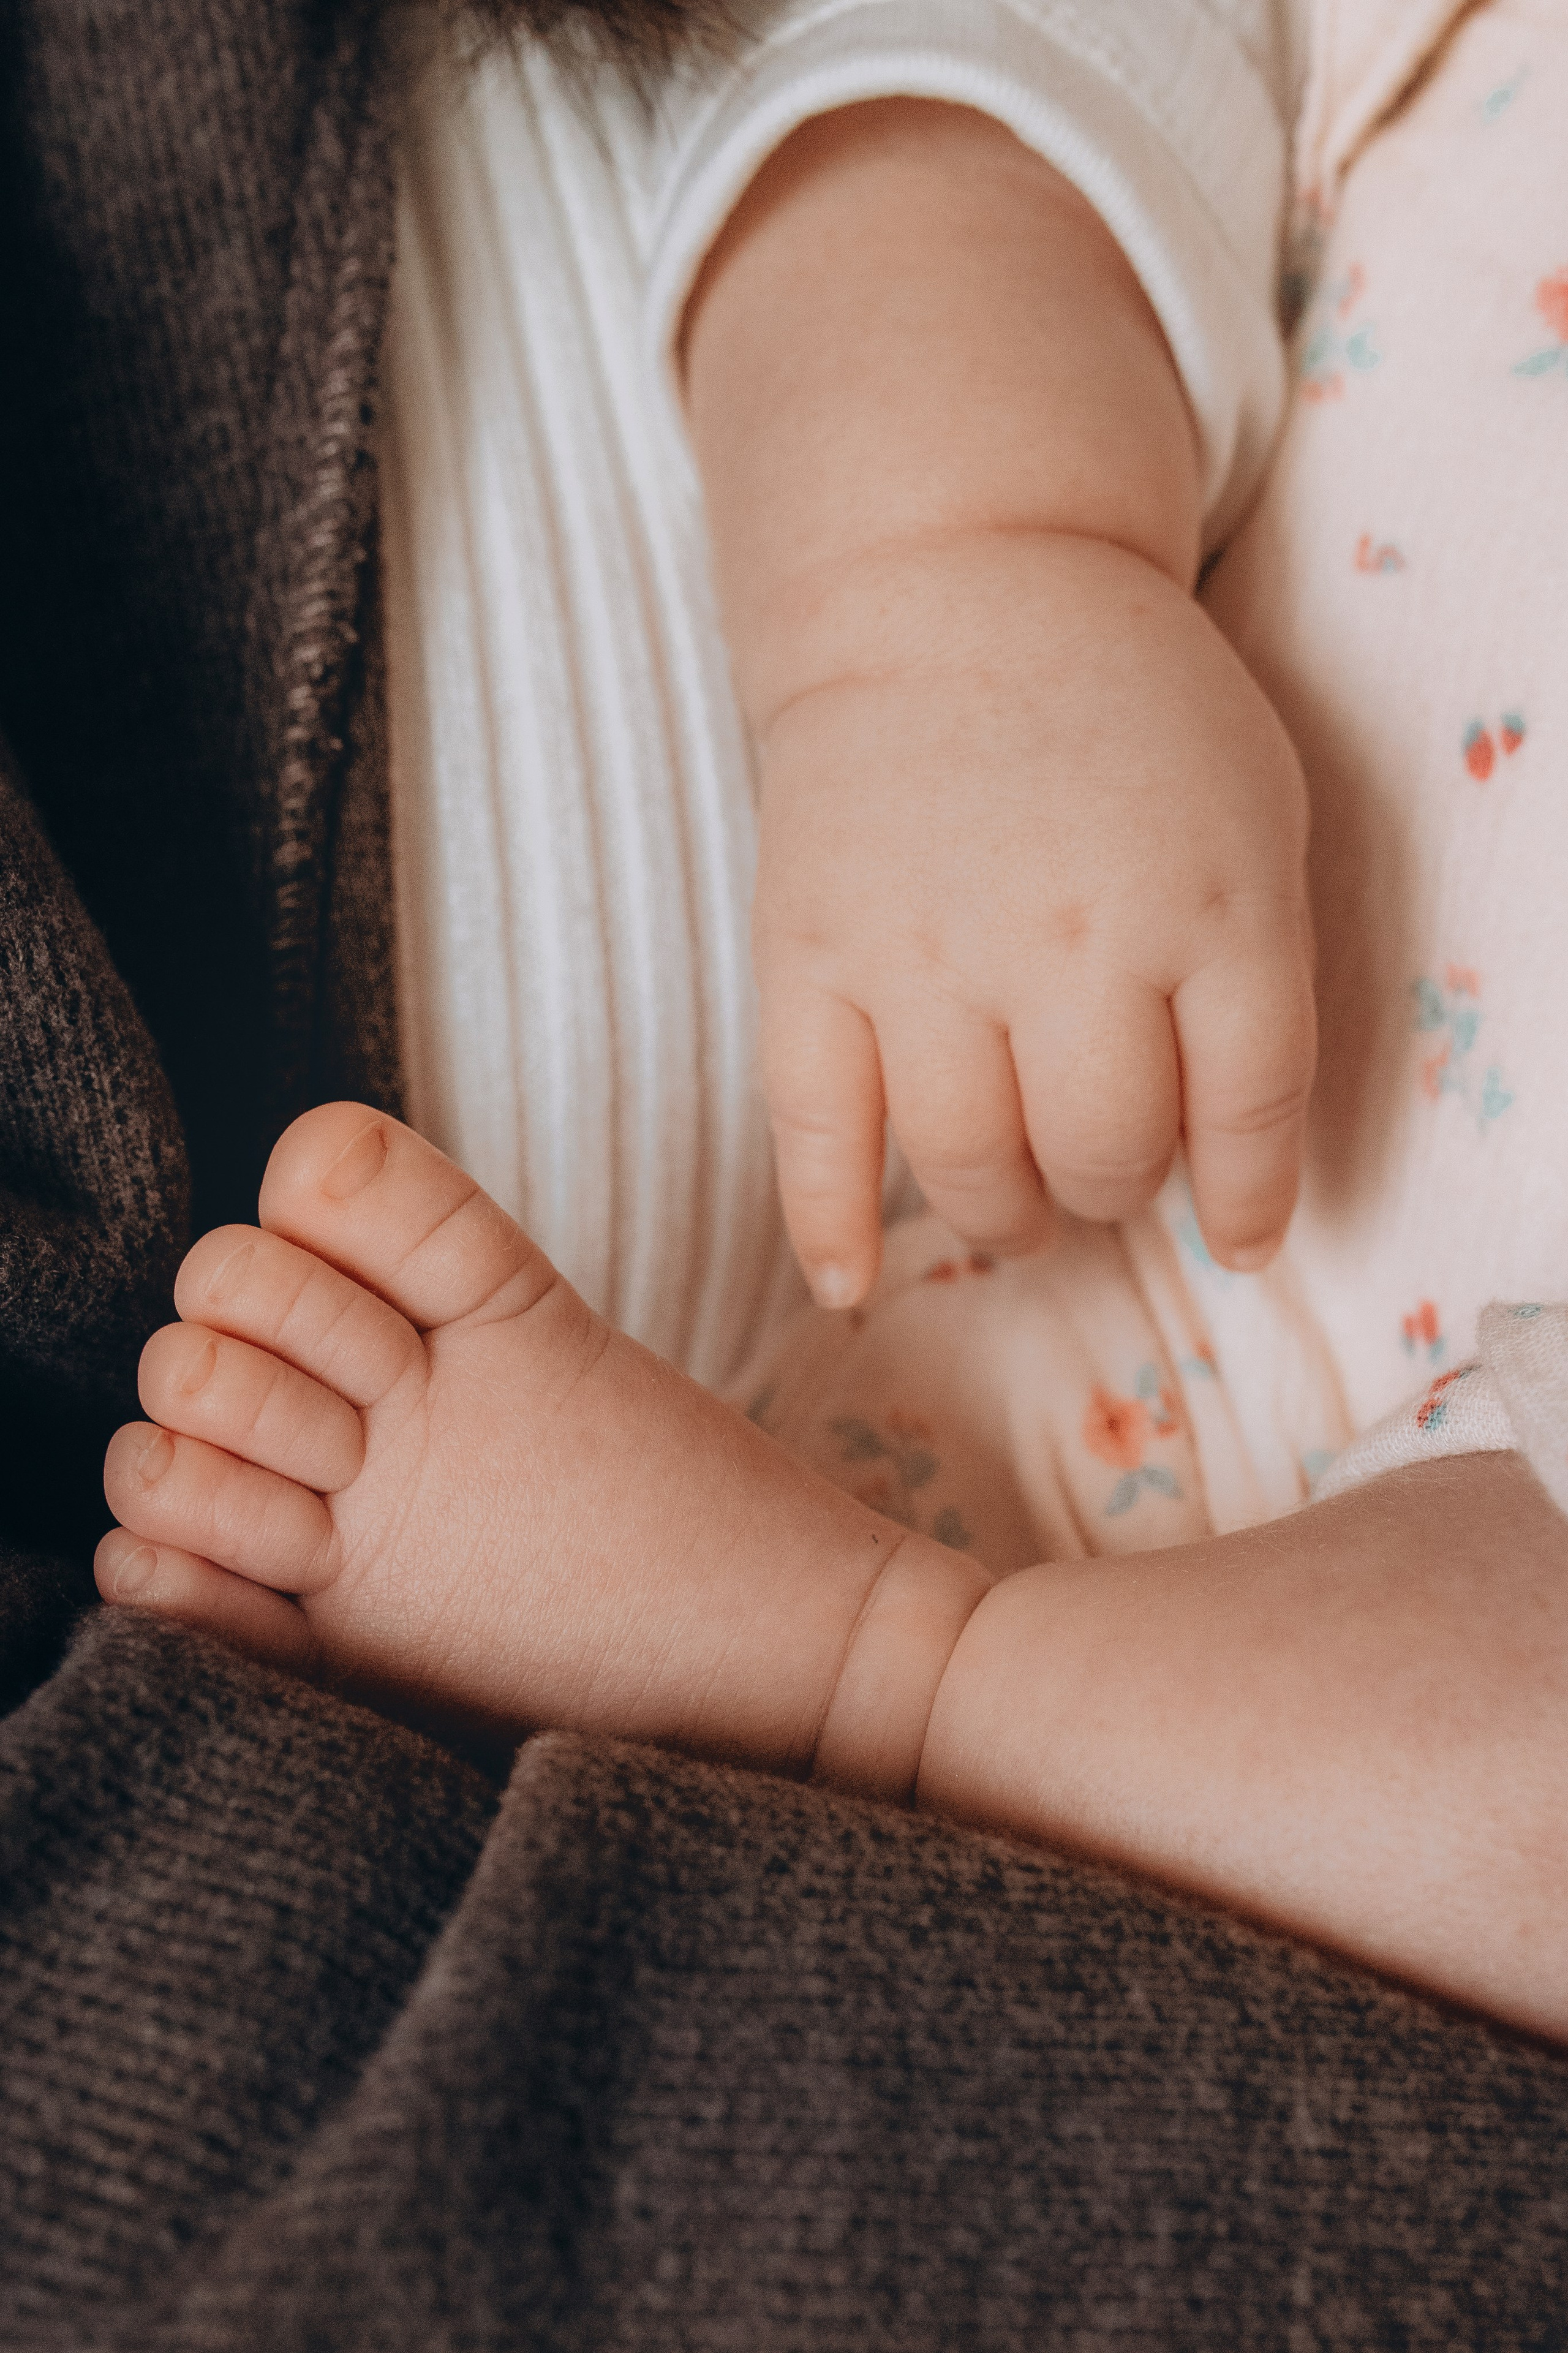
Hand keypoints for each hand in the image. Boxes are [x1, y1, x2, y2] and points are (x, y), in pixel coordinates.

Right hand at [752, 529, 1315, 1303]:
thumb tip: (1233, 1192)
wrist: (950, 582)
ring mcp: (925, 947)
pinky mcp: (809, 952)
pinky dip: (828, 1227)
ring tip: (1022, 1202)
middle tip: (1104, 1157)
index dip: (1248, 1198)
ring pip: (971, 1166)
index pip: (1246, 1110)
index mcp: (1208, 901)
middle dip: (1115, 1182)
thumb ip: (1259, 987)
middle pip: (1105, 1152)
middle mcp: (1068, 936)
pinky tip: (848, 1283)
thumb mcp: (1255, 819)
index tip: (1240, 1236)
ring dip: (1009, 1216)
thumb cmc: (1124, 713)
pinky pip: (812, 1130)